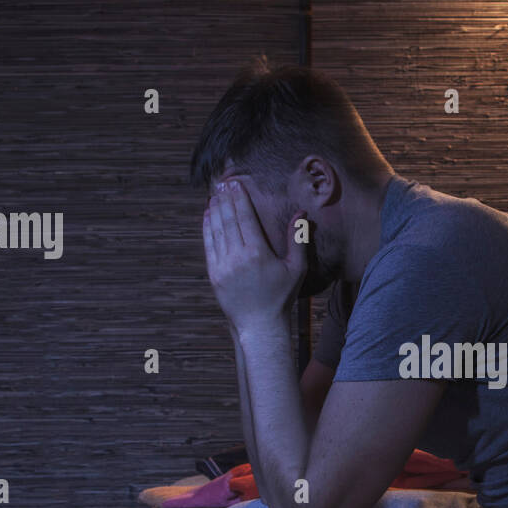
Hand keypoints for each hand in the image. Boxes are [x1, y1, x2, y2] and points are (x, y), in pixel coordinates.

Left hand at [202, 180, 307, 330]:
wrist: (259, 324)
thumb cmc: (281, 296)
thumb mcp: (296, 268)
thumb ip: (297, 239)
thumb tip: (300, 213)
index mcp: (259, 253)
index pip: (246, 218)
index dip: (240, 199)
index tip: (235, 184)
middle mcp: (238, 257)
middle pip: (229, 220)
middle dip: (226, 199)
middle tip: (223, 183)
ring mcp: (223, 266)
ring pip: (217, 230)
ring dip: (215, 209)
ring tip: (215, 194)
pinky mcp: (214, 274)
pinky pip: (208, 245)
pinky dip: (207, 228)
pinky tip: (208, 215)